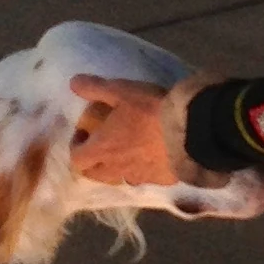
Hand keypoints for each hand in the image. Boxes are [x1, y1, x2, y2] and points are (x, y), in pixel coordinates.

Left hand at [70, 73, 201, 187]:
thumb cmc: (149, 110)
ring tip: (127, 150)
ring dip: (117, 167)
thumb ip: (95, 88)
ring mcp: (140, 177)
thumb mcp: (121, 91)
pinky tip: (153, 156)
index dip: (76, 147)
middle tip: (101, 145)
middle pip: (95, 175)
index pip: (77, 159)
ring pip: (120, 179)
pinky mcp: (161, 180)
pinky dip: (143, 170)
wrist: (190, 132)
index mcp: (102, 149)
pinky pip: (146, 178)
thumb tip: (73, 83)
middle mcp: (117, 168)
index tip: (85, 133)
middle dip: (93, 162)